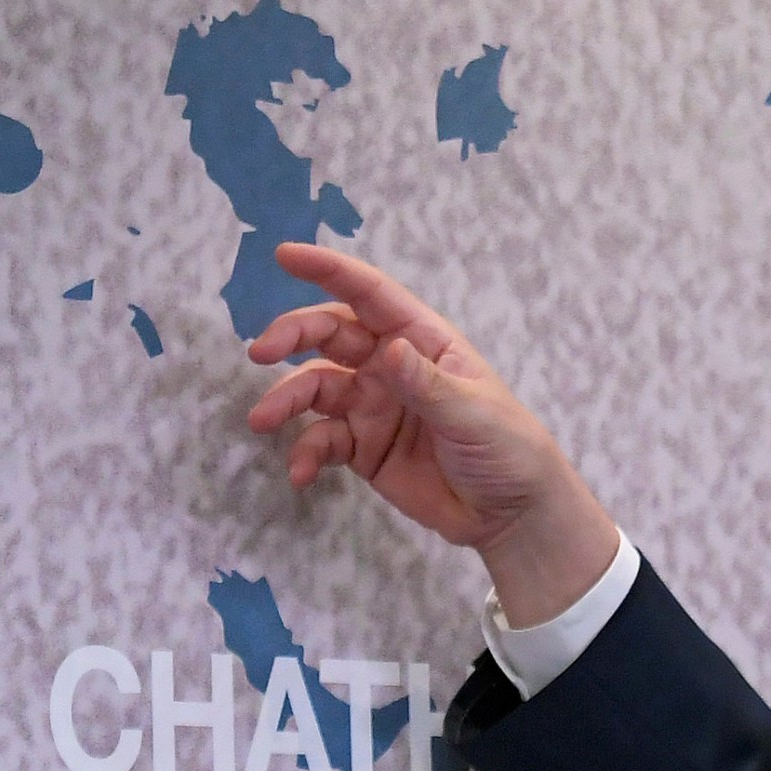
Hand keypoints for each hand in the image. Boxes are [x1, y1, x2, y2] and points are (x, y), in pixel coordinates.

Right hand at [246, 243, 618, 624]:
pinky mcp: (363, 447)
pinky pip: (321, 440)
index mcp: (425, 342)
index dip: (331, 271)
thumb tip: (391, 350)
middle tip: (260, 352)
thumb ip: (427, 385)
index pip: (372, 296)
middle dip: (292, 336)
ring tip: (263, 420)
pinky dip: (304, 452)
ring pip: (315, 387)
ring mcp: (375, 406)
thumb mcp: (473, 414)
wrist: (510, 514)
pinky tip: (300, 474)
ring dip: (286, 399)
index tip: (286, 255)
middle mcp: (393, 366)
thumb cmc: (508, 448)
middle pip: (331, 335)